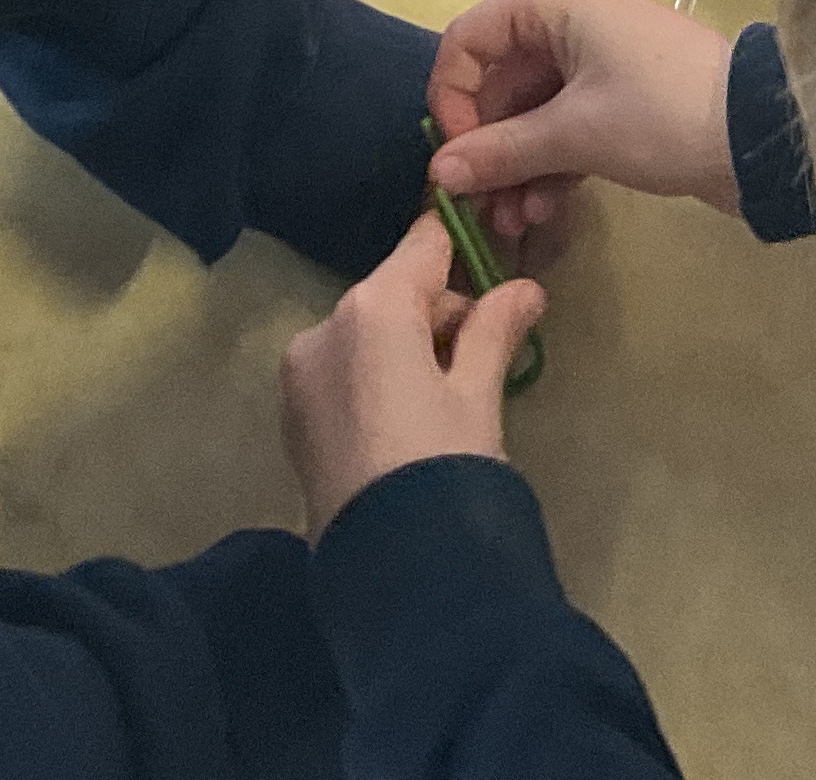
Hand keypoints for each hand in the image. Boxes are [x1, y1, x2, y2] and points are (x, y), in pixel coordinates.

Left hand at [281, 212, 543, 534]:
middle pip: (393, 293)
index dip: (459, 245)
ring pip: (365, 334)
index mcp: (373, 309)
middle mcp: (323, 328)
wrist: (393, 570)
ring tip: (448, 402)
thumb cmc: (447, 468)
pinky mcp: (292, 418)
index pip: (423, 248)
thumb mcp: (479, 397)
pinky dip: (375, 379)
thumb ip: (494, 331)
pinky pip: (342, 373)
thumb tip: (523, 290)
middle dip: (439, 313)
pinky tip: (407, 423)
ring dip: (406, 348)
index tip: (491, 251)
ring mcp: (300, 375)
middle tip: (485, 356)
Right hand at [428, 0, 740, 220]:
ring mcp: (591, 53)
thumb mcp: (574, 135)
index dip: (451, 103)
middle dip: (486, 149)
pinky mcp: (614, 91)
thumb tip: (438, 173)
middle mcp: (563, 12)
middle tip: (478, 209)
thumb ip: (499, 152)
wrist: (759, 136)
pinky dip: (547, 162)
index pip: (465, 42)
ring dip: (514, 165)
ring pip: (527, 109)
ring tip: (512, 222)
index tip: (456, 160)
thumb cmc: (660, 115)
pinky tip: (540, 210)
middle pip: (495, 81)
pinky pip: (560, 122)